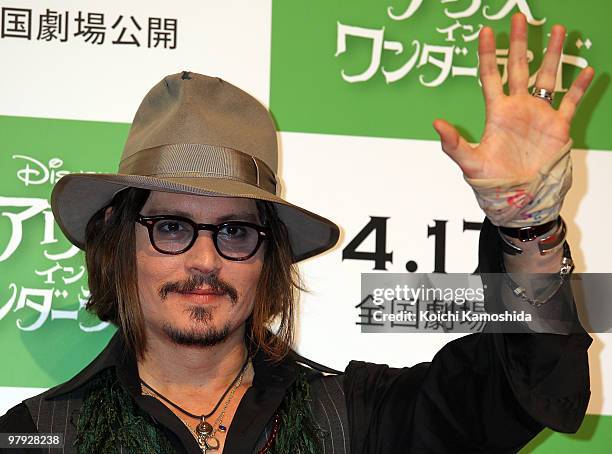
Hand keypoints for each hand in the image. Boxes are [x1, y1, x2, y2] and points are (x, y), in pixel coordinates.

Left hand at [433, 13, 593, 179]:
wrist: (519, 200)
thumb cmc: (492, 183)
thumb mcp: (469, 162)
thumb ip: (453, 143)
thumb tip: (436, 123)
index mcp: (496, 113)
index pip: (490, 76)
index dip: (487, 53)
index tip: (486, 30)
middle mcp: (518, 108)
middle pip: (518, 68)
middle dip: (520, 43)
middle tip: (521, 16)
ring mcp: (539, 115)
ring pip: (547, 77)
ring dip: (552, 55)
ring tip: (558, 30)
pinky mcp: (558, 127)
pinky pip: (570, 102)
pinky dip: (578, 87)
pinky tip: (586, 70)